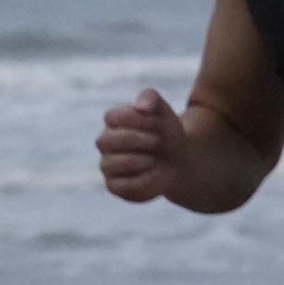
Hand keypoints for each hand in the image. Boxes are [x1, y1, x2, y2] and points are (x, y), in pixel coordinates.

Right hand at [97, 86, 185, 205]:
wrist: (178, 161)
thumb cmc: (166, 134)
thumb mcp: (163, 112)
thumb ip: (151, 98)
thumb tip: (141, 107)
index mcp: (113, 121)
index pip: (112, 117)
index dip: (136, 119)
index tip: (157, 122)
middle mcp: (106, 142)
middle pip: (105, 140)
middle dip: (136, 140)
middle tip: (158, 140)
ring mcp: (108, 165)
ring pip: (110, 164)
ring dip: (138, 160)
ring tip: (154, 160)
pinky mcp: (115, 186)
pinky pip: (121, 186)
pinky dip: (142, 180)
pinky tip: (154, 173)